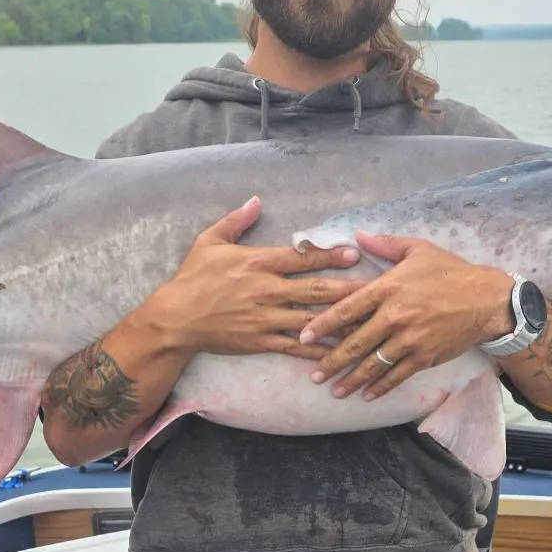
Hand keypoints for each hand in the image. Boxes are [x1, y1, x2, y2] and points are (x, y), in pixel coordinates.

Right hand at [140, 197, 364, 359]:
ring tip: (367, 322)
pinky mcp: (260, 342)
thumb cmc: (192, 278)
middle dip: (347, 288)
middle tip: (375, 287)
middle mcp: (266, 290)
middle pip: (315, 289)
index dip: (329, 255)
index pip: (301, 257)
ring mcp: (265, 318)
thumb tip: (256, 200)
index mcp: (257, 263)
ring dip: (340, 321)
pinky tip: (338, 351)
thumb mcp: (209, 241)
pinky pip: (294, 347)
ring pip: (311, 319)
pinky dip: (317, 350)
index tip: (353, 253)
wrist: (175, 319)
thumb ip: (236, 220)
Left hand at [299, 232, 512, 399]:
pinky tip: (366, 395)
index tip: (304, 337)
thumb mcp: (418, 250)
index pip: (347, 308)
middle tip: (314, 374)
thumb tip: (357, 235)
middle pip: (355, 342)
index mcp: (388, 288)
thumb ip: (384, 245)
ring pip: (373, 363)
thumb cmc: (451, 271)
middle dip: (331, 361)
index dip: (323, 325)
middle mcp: (395, 316)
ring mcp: (410, 339)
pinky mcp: (425, 356)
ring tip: (335, 390)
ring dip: (351, 379)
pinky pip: (397, 375)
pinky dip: (380, 387)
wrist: (487, 299)